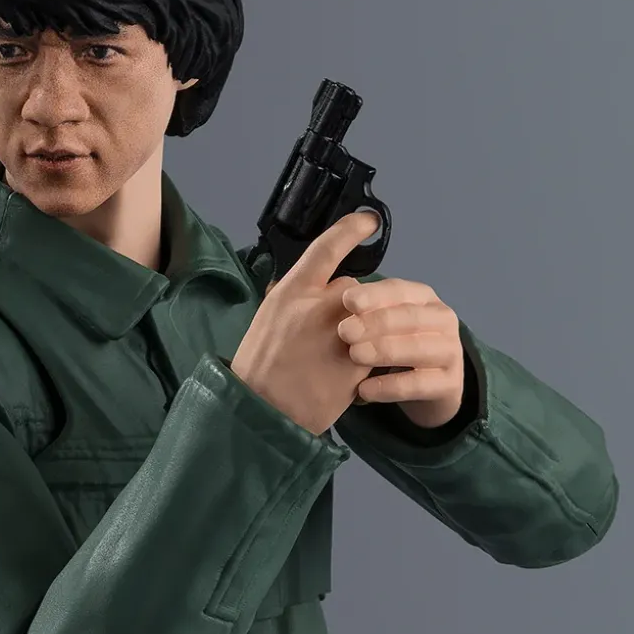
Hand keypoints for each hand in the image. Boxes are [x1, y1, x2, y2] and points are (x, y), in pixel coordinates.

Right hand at [230, 211, 381, 435]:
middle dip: (353, 307)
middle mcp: (318, 306)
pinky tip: (349, 378)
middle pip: (355, 288)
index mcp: (291, 292)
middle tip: (339, 332)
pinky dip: (367, 361)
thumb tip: (311, 288)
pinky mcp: (358, 362)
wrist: (261, 412)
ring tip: (342, 356)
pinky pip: (376, 350)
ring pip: (370, 319)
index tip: (368, 221)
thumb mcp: (267, 320)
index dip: (351, 229)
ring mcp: (341, 333)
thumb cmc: (258, 369)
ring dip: (364, 333)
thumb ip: (293, 300)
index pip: (326, 247)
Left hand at [336, 278, 464, 427]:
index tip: (346, 300)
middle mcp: (442, 320)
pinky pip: (419, 385)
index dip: (374, 295)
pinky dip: (390, 387)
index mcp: (424, 298)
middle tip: (344, 331)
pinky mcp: (450, 384)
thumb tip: (332, 295)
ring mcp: (450, 352)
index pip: (400, 290)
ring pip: (418, 348)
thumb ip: (363, 310)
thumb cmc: (396, 345)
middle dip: (375, 323)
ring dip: (384, 350)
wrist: (429, 388)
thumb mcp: (382, 323)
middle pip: (410, 317)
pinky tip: (364, 390)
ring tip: (354, 355)